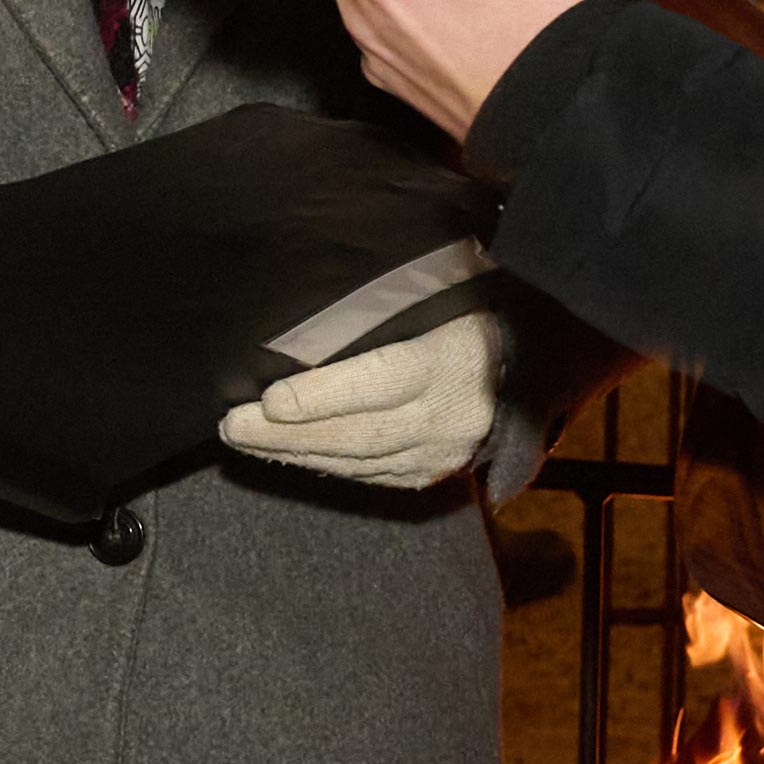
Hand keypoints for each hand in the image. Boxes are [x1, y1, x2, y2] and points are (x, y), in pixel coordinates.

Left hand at [219, 309, 497, 488]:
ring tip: (243, 439)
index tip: (269, 400)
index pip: (381, 380)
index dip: (323, 396)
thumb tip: (317, 296)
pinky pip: (370, 475)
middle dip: (287, 434)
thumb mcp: (445, 288)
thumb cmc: (472, 308)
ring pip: (360, 460)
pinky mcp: (434, 472)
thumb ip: (390, 298)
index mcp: (454, 358)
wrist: (531, 361)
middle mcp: (451, 414)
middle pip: (359, 432)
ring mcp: (444, 451)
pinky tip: (287, 454)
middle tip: (231, 426)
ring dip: (295, 452)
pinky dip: (324, 465)